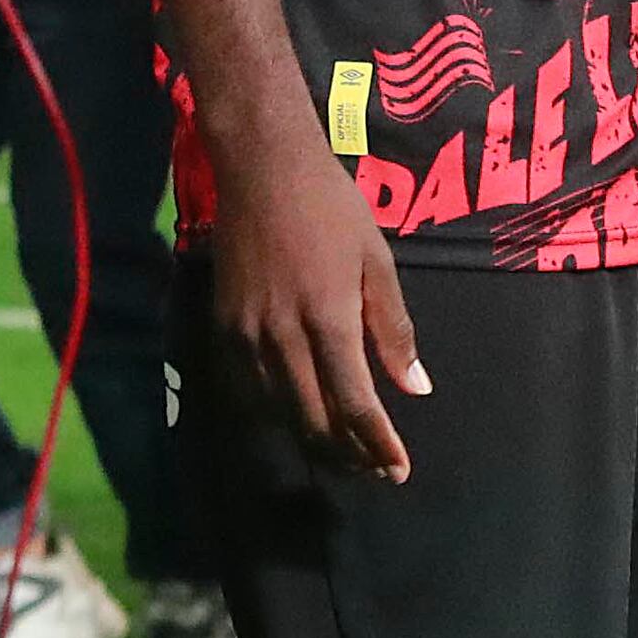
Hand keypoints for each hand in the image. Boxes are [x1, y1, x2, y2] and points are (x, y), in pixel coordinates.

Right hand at [213, 134, 426, 477]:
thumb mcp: (377, 261)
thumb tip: (414, 388)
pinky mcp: (223, 328)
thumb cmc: (331, 207)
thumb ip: (393, 329)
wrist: (261, 168)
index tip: (399, 469)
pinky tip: (298, 418)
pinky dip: (277, 414)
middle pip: (314, 421)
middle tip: (374, 469)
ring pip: (279, 413)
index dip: (378, 445)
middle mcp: (282, 337)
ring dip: (314, 440)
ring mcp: (246, 335)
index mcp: (328, 318)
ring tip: (344, 454)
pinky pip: (248, 390)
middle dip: (347, 455)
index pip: (356, 404)